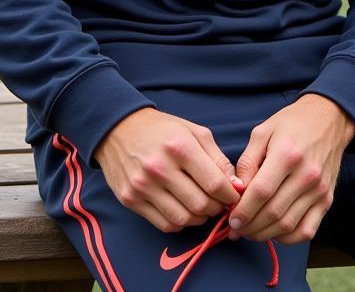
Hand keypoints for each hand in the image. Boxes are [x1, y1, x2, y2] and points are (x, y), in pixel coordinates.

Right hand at [94, 107, 239, 232]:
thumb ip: (218, 158)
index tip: (234, 196)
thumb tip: (235, 185)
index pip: (215, 183)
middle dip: (216, 208)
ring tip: (203, 207)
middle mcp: (160, 168)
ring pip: (183, 218)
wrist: (119, 129)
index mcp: (180, 147)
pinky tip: (184, 210)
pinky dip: (180, 223)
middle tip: (219, 203)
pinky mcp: (130, 200)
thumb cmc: (163, 129)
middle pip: (200, 204)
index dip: (230, 195)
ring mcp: (143, 186)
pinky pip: (164, 224)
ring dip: (200, 218)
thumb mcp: (195, 132)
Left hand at [229, 94, 354, 244]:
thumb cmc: (292, 123)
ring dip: (264, 234)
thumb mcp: (263, 131)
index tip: (230, 219)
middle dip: (249, 226)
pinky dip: (288, 238)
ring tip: (250, 232)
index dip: (243, 210)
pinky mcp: (327, 200)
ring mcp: (319, 190)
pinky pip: (307, 230)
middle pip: (273, 212)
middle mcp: (306, 175)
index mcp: (287, 154)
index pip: (261, 192)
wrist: (329, 119)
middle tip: (236, 229)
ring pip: (287, 225)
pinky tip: (274, 232)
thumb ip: (247, 160)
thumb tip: (237, 189)